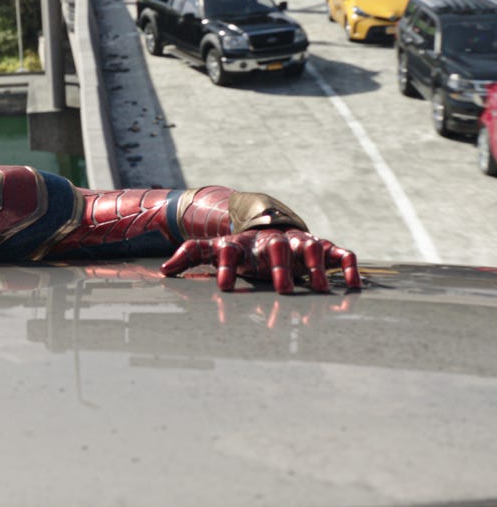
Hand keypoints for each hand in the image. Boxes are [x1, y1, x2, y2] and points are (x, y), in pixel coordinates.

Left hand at [159, 229, 361, 293]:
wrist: (268, 225)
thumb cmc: (242, 247)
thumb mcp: (216, 248)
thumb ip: (191, 255)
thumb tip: (164, 270)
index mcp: (243, 243)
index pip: (230, 250)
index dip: (226, 267)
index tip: (224, 288)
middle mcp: (273, 240)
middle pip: (277, 248)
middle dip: (280, 268)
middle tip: (282, 291)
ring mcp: (300, 242)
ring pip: (312, 248)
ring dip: (316, 268)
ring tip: (318, 290)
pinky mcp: (323, 247)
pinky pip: (341, 254)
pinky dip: (348, 267)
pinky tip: (353, 286)